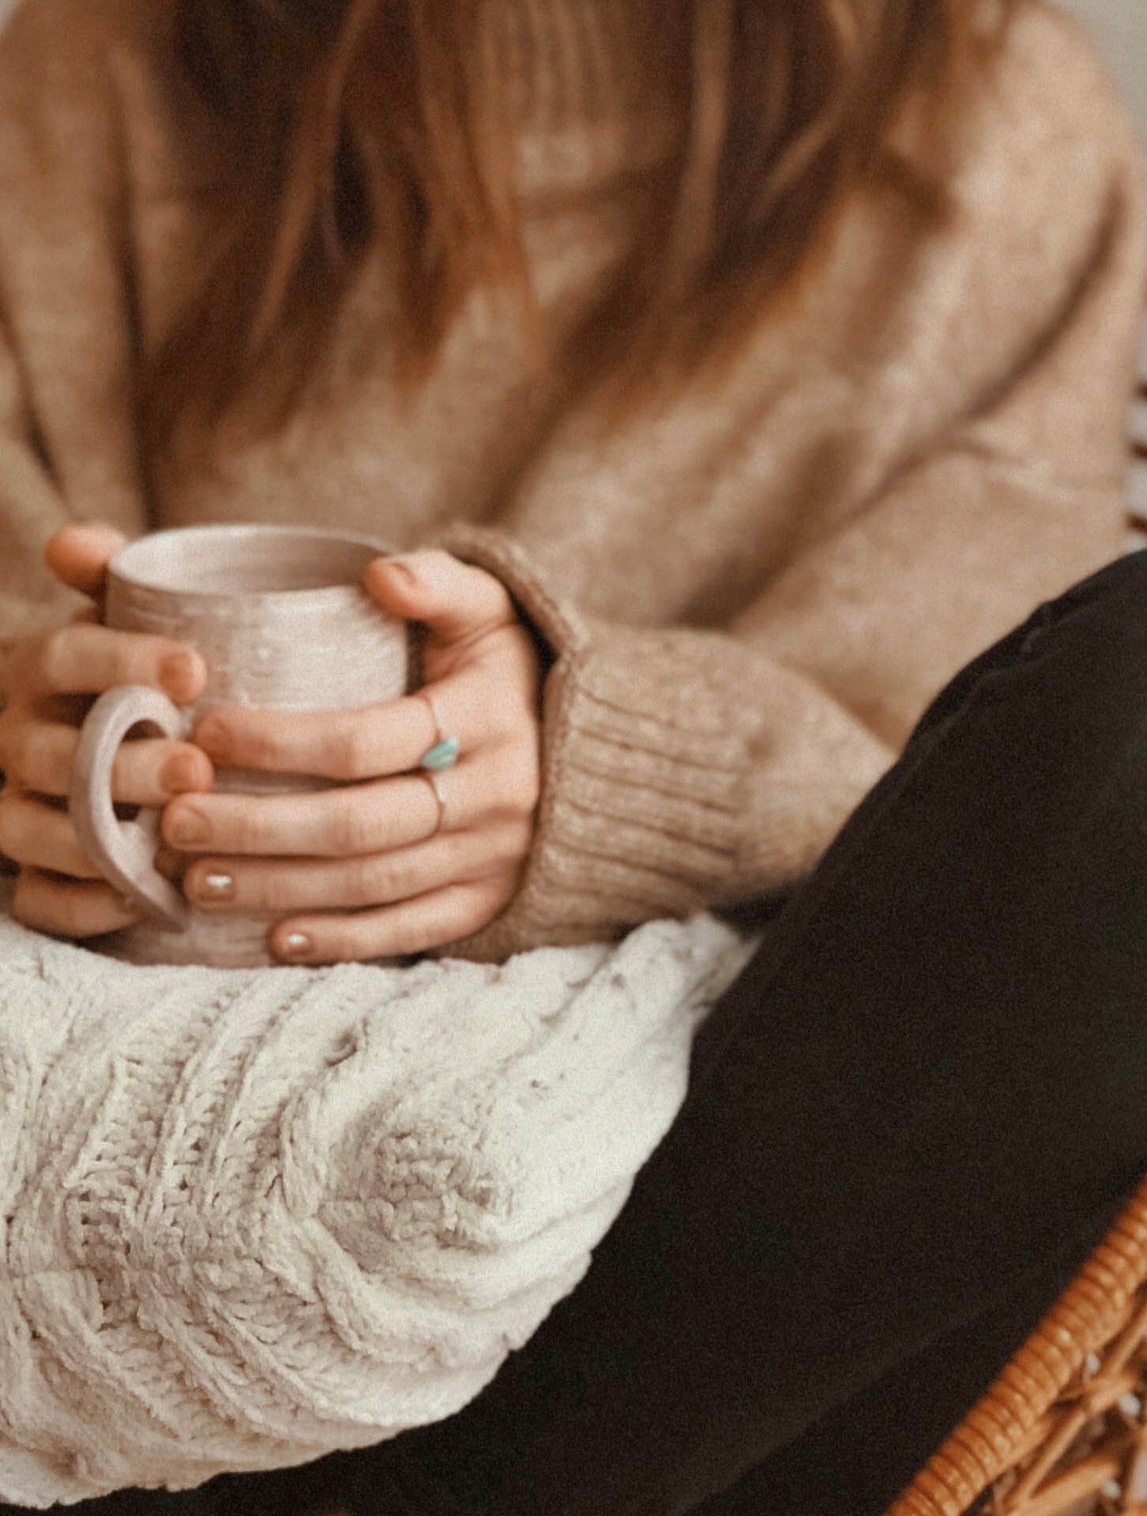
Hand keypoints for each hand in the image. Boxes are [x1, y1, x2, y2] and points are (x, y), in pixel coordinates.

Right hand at [0, 523, 215, 939]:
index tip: (194, 666)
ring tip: (176, 837)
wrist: (135, 742)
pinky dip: (86, 904)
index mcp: (35, 668)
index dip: (120, 660)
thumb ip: (114, 577)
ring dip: (102, 839)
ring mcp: (16, 808)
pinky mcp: (32, 875)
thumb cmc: (145, 673)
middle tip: (197, 767)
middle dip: (122, 764)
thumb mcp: (131, 618)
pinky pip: (39, 902)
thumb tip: (75, 543)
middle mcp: (14, 740)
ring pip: (33, 831)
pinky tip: (145, 899)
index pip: (59, 655)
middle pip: (51, 754)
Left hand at [157, 548, 543, 964]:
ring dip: (279, 887)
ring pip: (374, 884)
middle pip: (359, 824)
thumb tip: (380, 575)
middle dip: (257, 827)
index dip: (280, 742)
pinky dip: (343, 941)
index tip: (207, 734)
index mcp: (488, 715)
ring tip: (197, 878)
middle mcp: (499, 792)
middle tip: (178, 819)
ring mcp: (498, 853)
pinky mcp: (495, 897)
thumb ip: (439, 580)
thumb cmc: (510, 667)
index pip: (367, 739)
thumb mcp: (490, 607)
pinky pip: (414, 930)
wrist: (599, 744)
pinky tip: (275, 938)